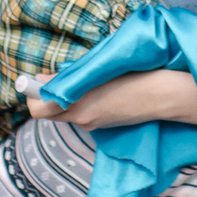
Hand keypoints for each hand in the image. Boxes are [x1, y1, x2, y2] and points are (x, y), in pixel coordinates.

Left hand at [27, 68, 196, 131]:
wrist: (163, 96)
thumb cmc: (133, 76)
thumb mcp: (97, 71)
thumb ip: (67, 77)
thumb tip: (41, 79)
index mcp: (79, 105)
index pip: (37, 109)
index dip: (33, 94)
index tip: (37, 80)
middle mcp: (82, 119)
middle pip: (47, 113)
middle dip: (46, 96)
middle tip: (56, 78)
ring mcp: (92, 125)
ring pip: (64, 113)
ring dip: (64, 98)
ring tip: (82, 80)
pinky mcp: (103, 125)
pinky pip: (80, 114)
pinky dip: (80, 102)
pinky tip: (97, 90)